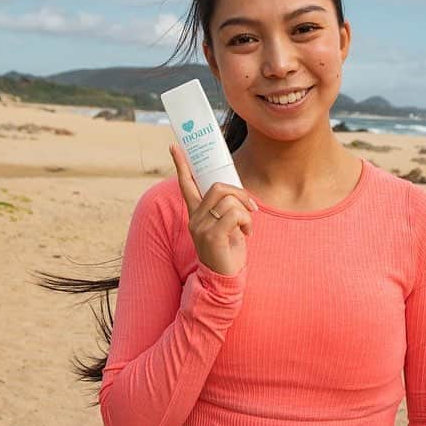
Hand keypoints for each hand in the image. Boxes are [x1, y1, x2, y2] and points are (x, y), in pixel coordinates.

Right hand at [169, 143, 257, 276]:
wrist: (224, 279)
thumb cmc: (228, 250)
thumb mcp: (226, 225)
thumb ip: (225, 208)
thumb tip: (235, 193)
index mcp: (196, 213)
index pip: (186, 184)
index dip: (181, 165)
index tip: (174, 146)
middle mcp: (195, 218)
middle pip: (218, 187)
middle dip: (240, 193)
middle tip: (251, 208)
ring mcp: (201, 228)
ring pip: (228, 200)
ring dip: (246, 212)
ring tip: (247, 228)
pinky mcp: (212, 236)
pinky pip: (234, 214)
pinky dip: (246, 221)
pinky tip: (247, 234)